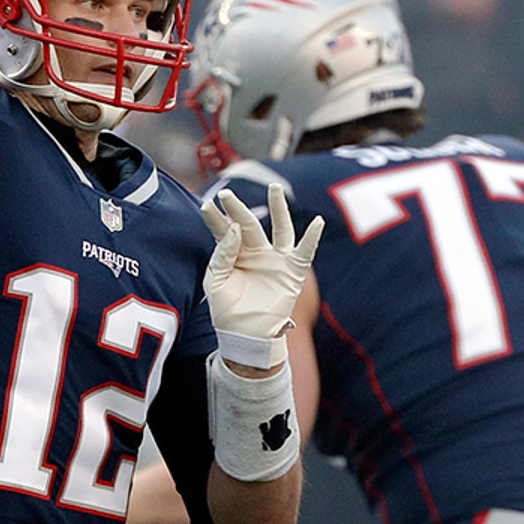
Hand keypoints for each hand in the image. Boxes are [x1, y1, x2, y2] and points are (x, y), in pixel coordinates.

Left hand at [200, 185, 323, 368]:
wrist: (244, 336)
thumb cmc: (226, 309)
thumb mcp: (216, 281)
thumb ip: (223, 254)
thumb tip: (235, 228)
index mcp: (234, 253)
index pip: (224, 230)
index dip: (215, 218)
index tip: (206, 205)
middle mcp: (255, 252)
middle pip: (250, 224)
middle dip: (238, 210)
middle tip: (227, 194)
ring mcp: (275, 260)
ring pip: (280, 228)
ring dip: (279, 208)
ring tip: (275, 188)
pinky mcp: (292, 272)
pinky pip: (304, 252)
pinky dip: (312, 237)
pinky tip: (317, 222)